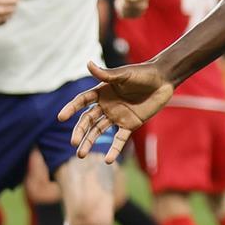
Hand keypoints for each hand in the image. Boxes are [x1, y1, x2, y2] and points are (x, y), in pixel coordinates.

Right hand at [57, 59, 174, 161]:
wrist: (163, 81)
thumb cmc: (143, 73)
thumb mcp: (124, 74)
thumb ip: (107, 74)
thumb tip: (88, 63)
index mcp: (102, 92)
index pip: (82, 101)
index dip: (71, 108)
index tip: (61, 117)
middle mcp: (106, 105)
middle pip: (88, 120)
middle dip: (80, 131)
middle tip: (73, 142)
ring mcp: (117, 116)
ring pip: (99, 131)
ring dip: (90, 142)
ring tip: (81, 155)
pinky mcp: (130, 125)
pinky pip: (119, 139)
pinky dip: (114, 150)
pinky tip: (108, 160)